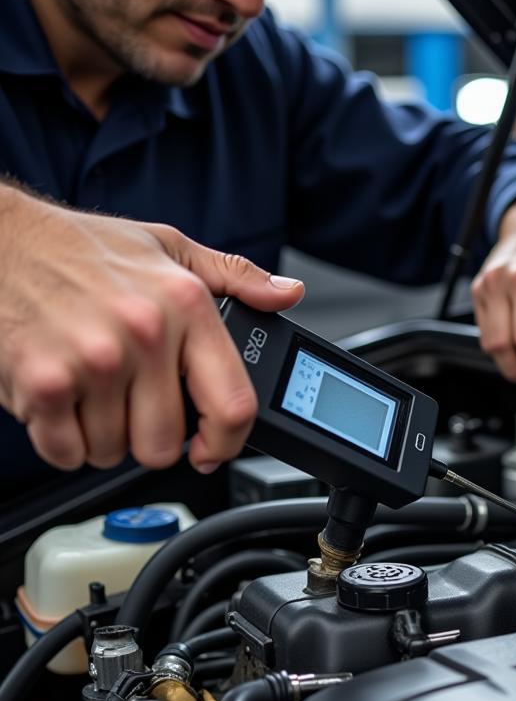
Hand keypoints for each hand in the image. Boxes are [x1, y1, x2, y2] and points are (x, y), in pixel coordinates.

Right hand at [0, 185, 303, 472]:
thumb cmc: (81, 247)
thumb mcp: (168, 248)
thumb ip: (235, 276)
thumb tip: (288, 293)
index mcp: (186, 306)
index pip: (233, 405)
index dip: (226, 444)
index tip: (210, 449)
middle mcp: (145, 334)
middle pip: (165, 444)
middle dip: (149, 439)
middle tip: (129, 407)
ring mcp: (93, 361)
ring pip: (114, 452)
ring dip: (101, 436)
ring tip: (90, 390)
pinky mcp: (43, 382)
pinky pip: (66, 452)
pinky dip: (61, 440)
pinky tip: (60, 399)